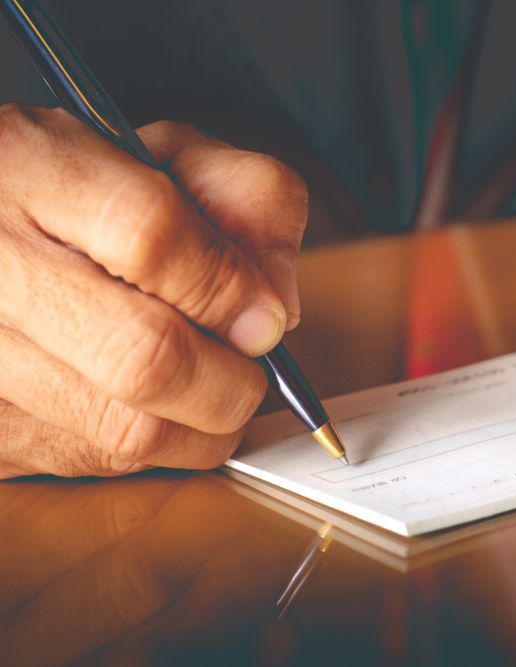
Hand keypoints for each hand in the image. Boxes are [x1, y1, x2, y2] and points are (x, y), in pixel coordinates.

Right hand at [0, 106, 307, 476]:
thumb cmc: (80, 194)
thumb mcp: (163, 156)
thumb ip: (244, 200)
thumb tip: (277, 309)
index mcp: (30, 166)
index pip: (150, 236)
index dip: (229, 288)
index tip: (265, 317)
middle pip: (143, 356)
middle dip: (229, 381)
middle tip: (250, 373)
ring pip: (122, 430)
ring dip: (199, 427)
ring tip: (211, 392)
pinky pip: (90, 462)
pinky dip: (148, 448)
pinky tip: (151, 408)